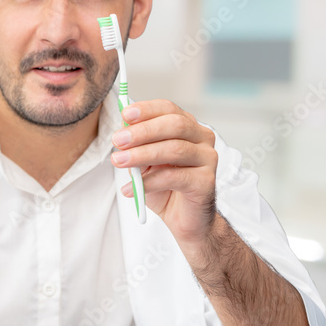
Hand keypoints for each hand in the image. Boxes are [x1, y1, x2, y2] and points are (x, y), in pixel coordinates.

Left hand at [110, 100, 218, 248]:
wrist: (183, 217)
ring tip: (119, 161)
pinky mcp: (206, 181)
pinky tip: (130, 189)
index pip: (169, 109)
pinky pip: (174, 177)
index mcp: (187, 127)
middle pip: (175, 125)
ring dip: (142, 154)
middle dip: (143, 131)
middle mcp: (202, 138)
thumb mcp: (143, 161)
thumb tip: (122, 130)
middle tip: (117, 140)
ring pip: (175, 149)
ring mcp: (208, 159)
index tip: (125, 114)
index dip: (147, 109)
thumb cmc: (162, 184)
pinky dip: (148, 182)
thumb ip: (136, 144)